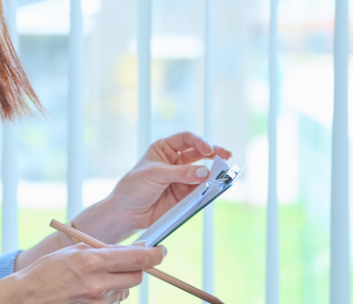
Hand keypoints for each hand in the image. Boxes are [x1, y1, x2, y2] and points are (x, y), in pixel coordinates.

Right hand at [13, 243, 165, 303]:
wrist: (29, 297)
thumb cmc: (49, 269)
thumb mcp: (75, 250)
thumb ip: (105, 249)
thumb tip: (132, 248)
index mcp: (92, 261)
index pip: (137, 259)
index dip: (155, 255)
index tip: (160, 251)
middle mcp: (98, 283)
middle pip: (137, 276)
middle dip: (138, 267)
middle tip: (129, 259)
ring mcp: (98, 301)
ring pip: (126, 290)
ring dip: (122, 280)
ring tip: (101, 274)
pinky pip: (115, 300)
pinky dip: (112, 292)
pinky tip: (94, 286)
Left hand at [107, 132, 231, 233]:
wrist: (126, 213)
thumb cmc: (134, 187)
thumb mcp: (156, 175)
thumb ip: (181, 173)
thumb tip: (205, 172)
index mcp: (165, 149)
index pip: (186, 139)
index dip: (199, 142)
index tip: (208, 149)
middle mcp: (175, 162)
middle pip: (199, 154)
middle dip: (214, 154)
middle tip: (226, 156)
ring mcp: (181, 179)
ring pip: (203, 173)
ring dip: (213, 173)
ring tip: (223, 176)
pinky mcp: (185, 196)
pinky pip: (201, 191)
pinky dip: (209, 190)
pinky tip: (215, 189)